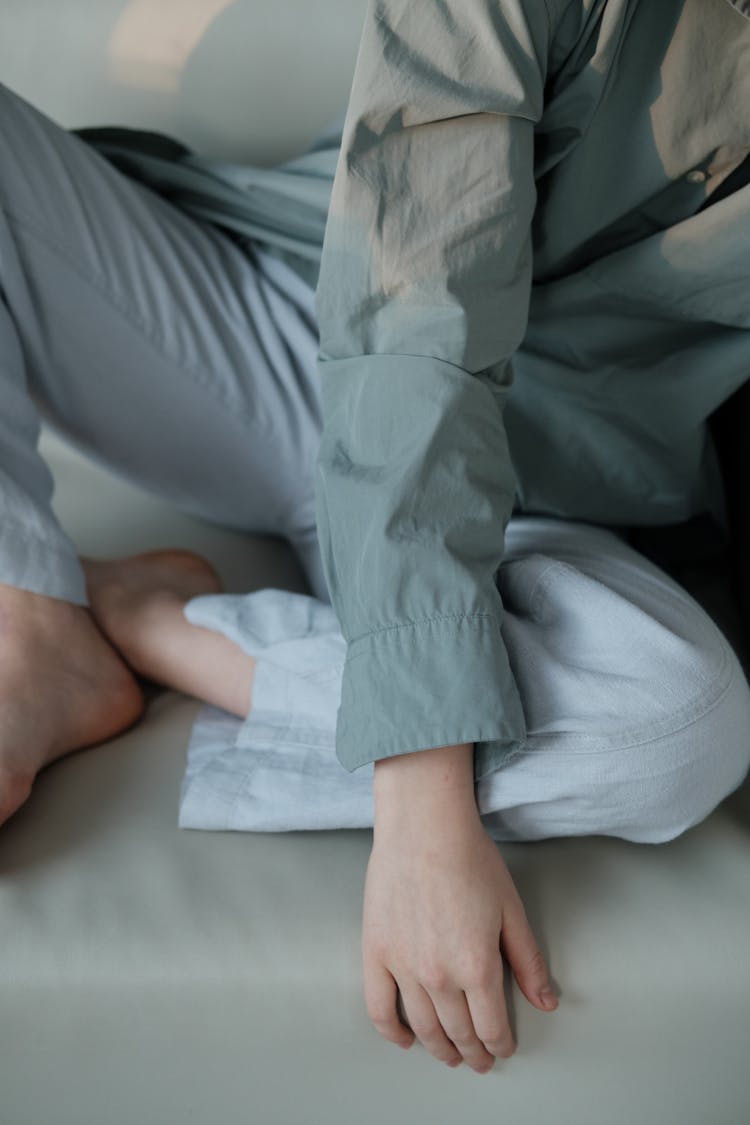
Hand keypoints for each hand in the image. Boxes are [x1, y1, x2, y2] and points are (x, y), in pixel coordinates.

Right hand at [362, 745, 557, 1072]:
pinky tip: (405, 1039)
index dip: (500, 1045)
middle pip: (458, 1033)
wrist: (424, 826)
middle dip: (473, 1053)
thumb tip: (546, 1001)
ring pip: (423, 1028)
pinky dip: (392, 1033)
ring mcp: (403, 967)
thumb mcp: (511, 909)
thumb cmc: (469, 858)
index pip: (491, 1028)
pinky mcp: (376, 953)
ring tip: (448, 1055)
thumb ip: (528, 961)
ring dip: (438, 1049)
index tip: (503, 1049)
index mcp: (477, 966)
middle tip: (479, 1060)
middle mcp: (439, 975)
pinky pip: (379, 1009)